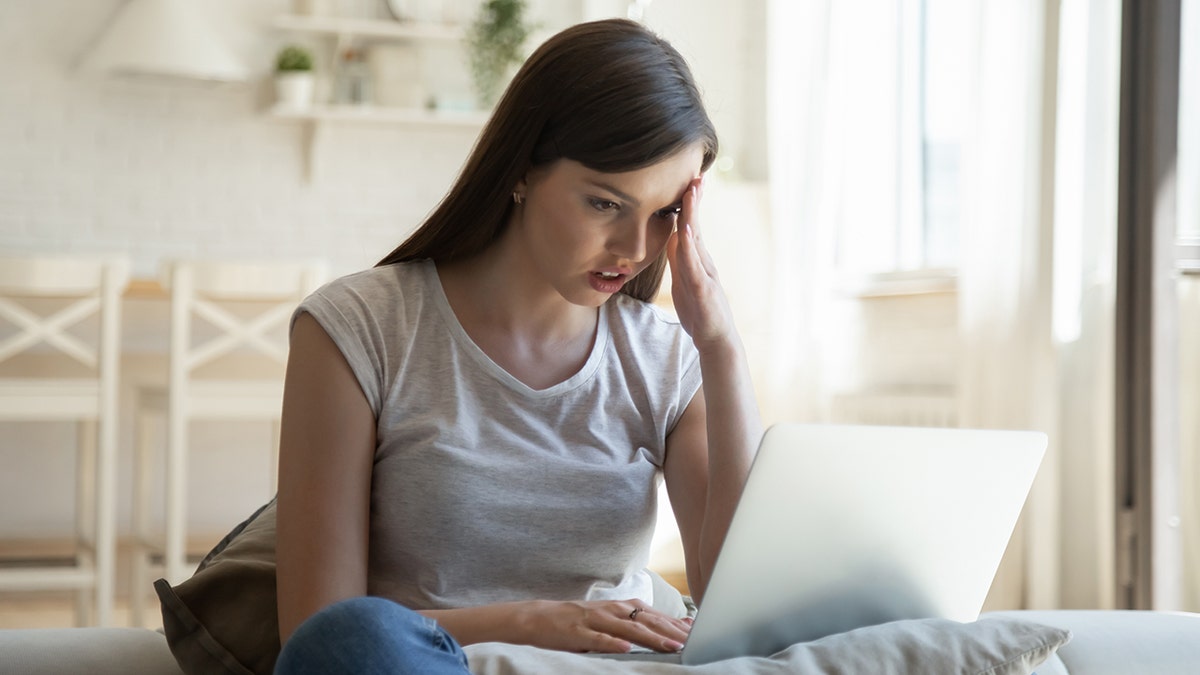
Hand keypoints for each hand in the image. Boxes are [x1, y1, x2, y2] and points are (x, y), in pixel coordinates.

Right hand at [521, 599, 690, 653]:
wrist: (538, 618)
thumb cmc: (579, 621)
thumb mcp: (610, 619)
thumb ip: (637, 624)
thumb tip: (670, 629)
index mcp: (621, 608)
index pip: (656, 616)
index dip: (677, 624)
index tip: (700, 632)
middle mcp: (612, 611)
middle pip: (647, 621)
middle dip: (671, 631)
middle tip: (693, 641)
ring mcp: (595, 621)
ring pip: (627, 629)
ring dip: (650, 638)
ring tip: (670, 646)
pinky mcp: (578, 633)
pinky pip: (597, 639)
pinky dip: (612, 642)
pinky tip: (626, 649)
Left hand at [666, 177, 736, 351]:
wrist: (716, 340)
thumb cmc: (700, 311)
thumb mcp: (684, 280)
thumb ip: (679, 259)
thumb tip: (671, 236)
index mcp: (698, 260)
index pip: (692, 227)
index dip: (689, 205)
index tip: (688, 181)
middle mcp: (704, 262)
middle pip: (696, 226)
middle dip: (695, 201)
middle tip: (695, 175)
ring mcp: (705, 275)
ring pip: (696, 241)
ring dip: (693, 216)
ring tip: (691, 193)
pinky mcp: (704, 290)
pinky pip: (694, 266)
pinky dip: (689, 247)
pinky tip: (686, 232)